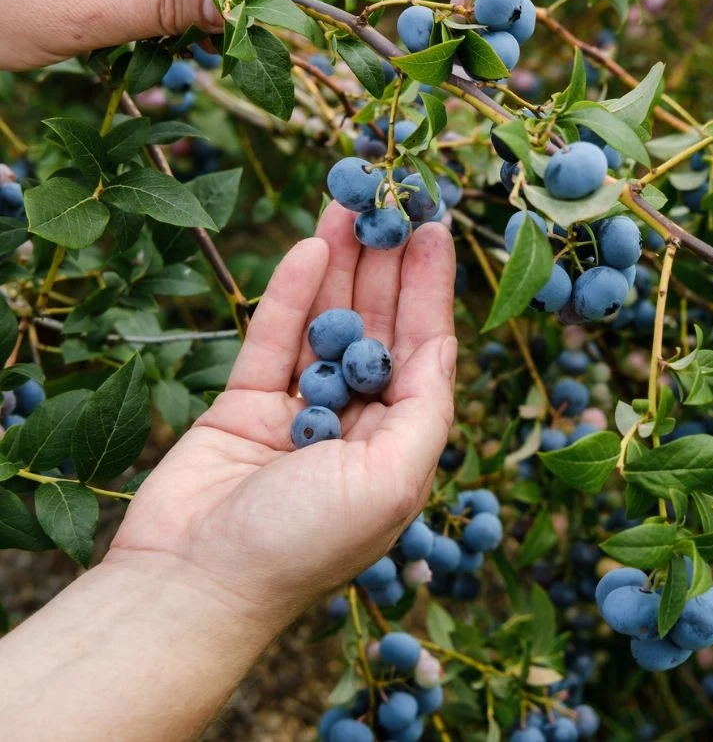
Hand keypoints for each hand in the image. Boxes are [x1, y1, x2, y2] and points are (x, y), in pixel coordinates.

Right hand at [106, 204, 456, 625]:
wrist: (195, 585)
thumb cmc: (306, 543)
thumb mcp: (393, 479)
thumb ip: (424, 408)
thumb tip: (445, 345)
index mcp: (400, 445)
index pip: (425, 350)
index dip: (431, 288)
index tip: (435, 228)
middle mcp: (356, 424)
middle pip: (380, 327)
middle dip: (388, 264)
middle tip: (393, 199)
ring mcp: (299, 412)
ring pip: (327, 322)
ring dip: (342, 264)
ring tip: (349, 203)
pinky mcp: (244, 405)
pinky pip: (274, 336)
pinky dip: (292, 294)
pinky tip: (312, 246)